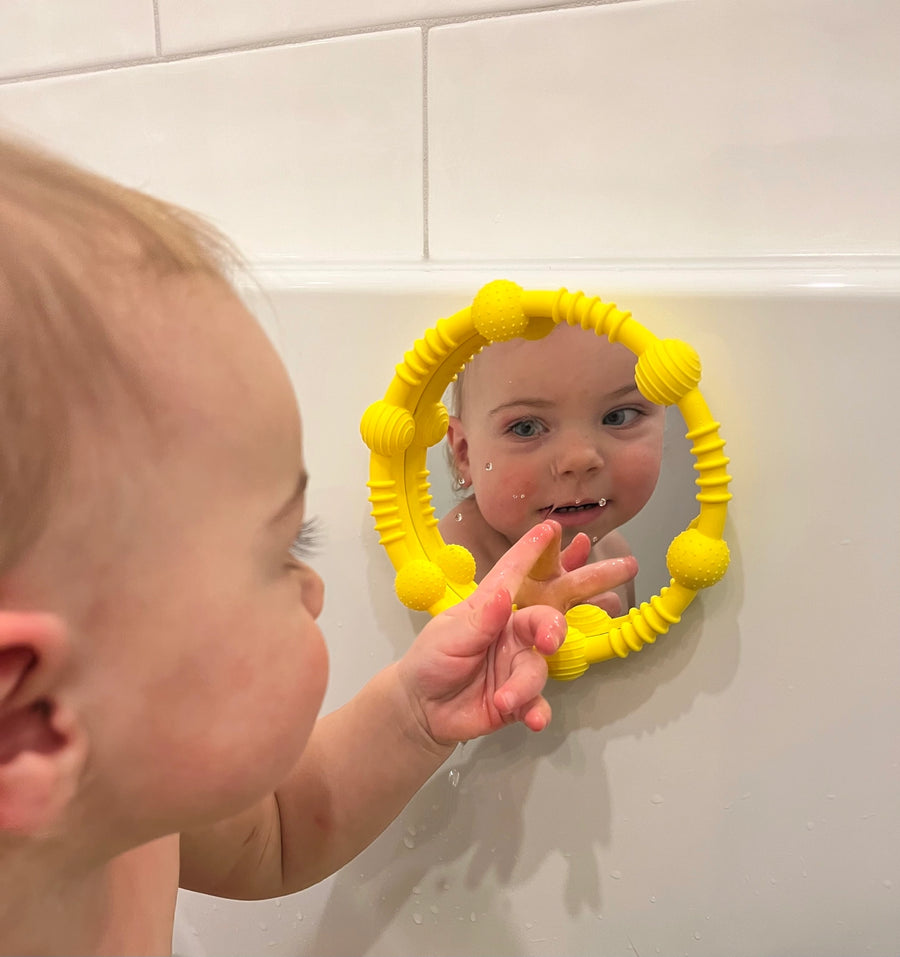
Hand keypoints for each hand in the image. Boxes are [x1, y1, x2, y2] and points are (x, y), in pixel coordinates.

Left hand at [397, 522, 635, 746]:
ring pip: (540, 666)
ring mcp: (518, 664)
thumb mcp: (448, 636)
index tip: (552, 527)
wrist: (424, 711)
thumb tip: (502, 594)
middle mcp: (513, 631)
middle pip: (552, 615)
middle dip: (571, 609)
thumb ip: (479, 620)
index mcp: (492, 606)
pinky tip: (533, 720)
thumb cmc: (432, 659)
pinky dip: (537, 711)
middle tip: (585, 612)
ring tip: (505, 699)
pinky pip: (539, 703)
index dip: (533, 550)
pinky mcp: (520, 698)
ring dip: (525, 684)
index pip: (514, 573)